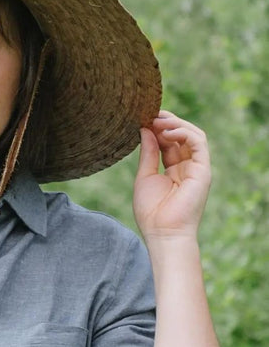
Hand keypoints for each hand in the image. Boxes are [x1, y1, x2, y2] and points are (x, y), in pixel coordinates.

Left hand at [133, 110, 211, 240]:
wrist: (162, 232)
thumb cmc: (151, 210)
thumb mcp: (145, 175)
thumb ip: (149, 152)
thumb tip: (145, 129)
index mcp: (173, 169)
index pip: (169, 141)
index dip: (157, 128)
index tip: (142, 118)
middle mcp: (187, 166)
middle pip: (181, 135)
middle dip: (166, 122)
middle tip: (149, 114)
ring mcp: (197, 168)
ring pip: (193, 135)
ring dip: (175, 124)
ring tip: (157, 120)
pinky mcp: (203, 171)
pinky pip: (199, 143)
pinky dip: (183, 133)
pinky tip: (166, 132)